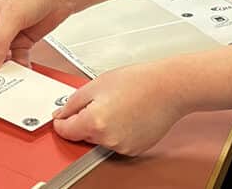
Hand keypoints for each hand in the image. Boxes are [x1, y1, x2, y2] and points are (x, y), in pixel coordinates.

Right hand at [0, 0, 70, 70]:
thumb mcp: (12, 17)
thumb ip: (0, 40)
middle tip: (2, 75)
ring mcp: (12, 34)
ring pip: (4, 58)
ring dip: (9, 66)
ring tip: (14, 73)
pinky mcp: (26, 40)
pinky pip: (19, 58)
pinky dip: (21, 65)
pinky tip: (24, 68)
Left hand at [52, 63, 187, 155]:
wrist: (169, 87)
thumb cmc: (140, 81)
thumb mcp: (98, 83)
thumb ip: (73, 101)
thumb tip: (61, 114)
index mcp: (94, 122)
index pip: (65, 130)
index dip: (62, 121)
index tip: (62, 116)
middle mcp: (107, 139)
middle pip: (84, 134)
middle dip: (86, 120)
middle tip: (102, 100)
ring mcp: (121, 147)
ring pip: (100, 139)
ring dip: (103, 126)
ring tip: (120, 105)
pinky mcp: (134, 149)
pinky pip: (117, 142)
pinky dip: (118, 131)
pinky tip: (129, 115)